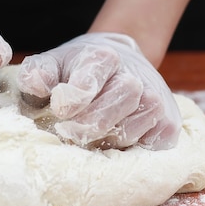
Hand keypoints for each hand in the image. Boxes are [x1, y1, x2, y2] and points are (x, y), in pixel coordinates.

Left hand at [16, 33, 181, 149]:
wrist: (119, 67)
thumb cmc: (77, 71)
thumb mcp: (53, 64)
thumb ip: (38, 72)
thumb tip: (36, 83)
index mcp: (103, 56)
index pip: (95, 70)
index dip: (78, 92)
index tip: (60, 107)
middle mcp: (134, 75)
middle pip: (122, 98)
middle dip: (92, 121)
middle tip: (68, 133)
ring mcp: (155, 98)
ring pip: (135, 126)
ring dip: (108, 138)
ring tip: (90, 136)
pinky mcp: (168, 123)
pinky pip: (152, 143)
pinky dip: (131, 149)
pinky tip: (113, 142)